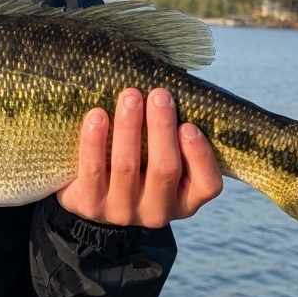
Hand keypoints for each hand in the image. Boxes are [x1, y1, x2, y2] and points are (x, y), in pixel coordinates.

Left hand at [58, 87, 222, 226]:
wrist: (91, 196)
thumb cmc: (137, 163)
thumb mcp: (160, 156)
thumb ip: (173, 132)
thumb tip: (174, 85)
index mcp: (185, 199)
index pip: (207, 185)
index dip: (200, 156)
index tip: (189, 125)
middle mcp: (157, 211)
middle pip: (164, 170)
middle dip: (162, 128)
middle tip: (159, 94)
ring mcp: (122, 211)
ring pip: (127, 167)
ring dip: (129, 127)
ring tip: (130, 95)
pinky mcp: (90, 204)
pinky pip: (93, 170)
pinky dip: (95, 141)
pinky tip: (97, 115)